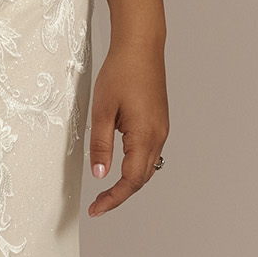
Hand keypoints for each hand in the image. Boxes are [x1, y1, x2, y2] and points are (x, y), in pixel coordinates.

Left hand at [87, 40, 168, 215]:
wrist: (141, 46)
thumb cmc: (121, 72)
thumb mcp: (102, 110)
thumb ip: (100, 146)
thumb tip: (100, 174)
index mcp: (145, 136)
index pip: (130, 181)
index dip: (113, 199)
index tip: (96, 210)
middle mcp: (158, 136)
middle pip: (142, 179)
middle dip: (120, 195)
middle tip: (98, 204)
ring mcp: (161, 129)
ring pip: (148, 168)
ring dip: (129, 182)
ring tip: (107, 191)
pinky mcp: (159, 122)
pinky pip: (150, 153)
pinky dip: (136, 167)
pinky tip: (121, 166)